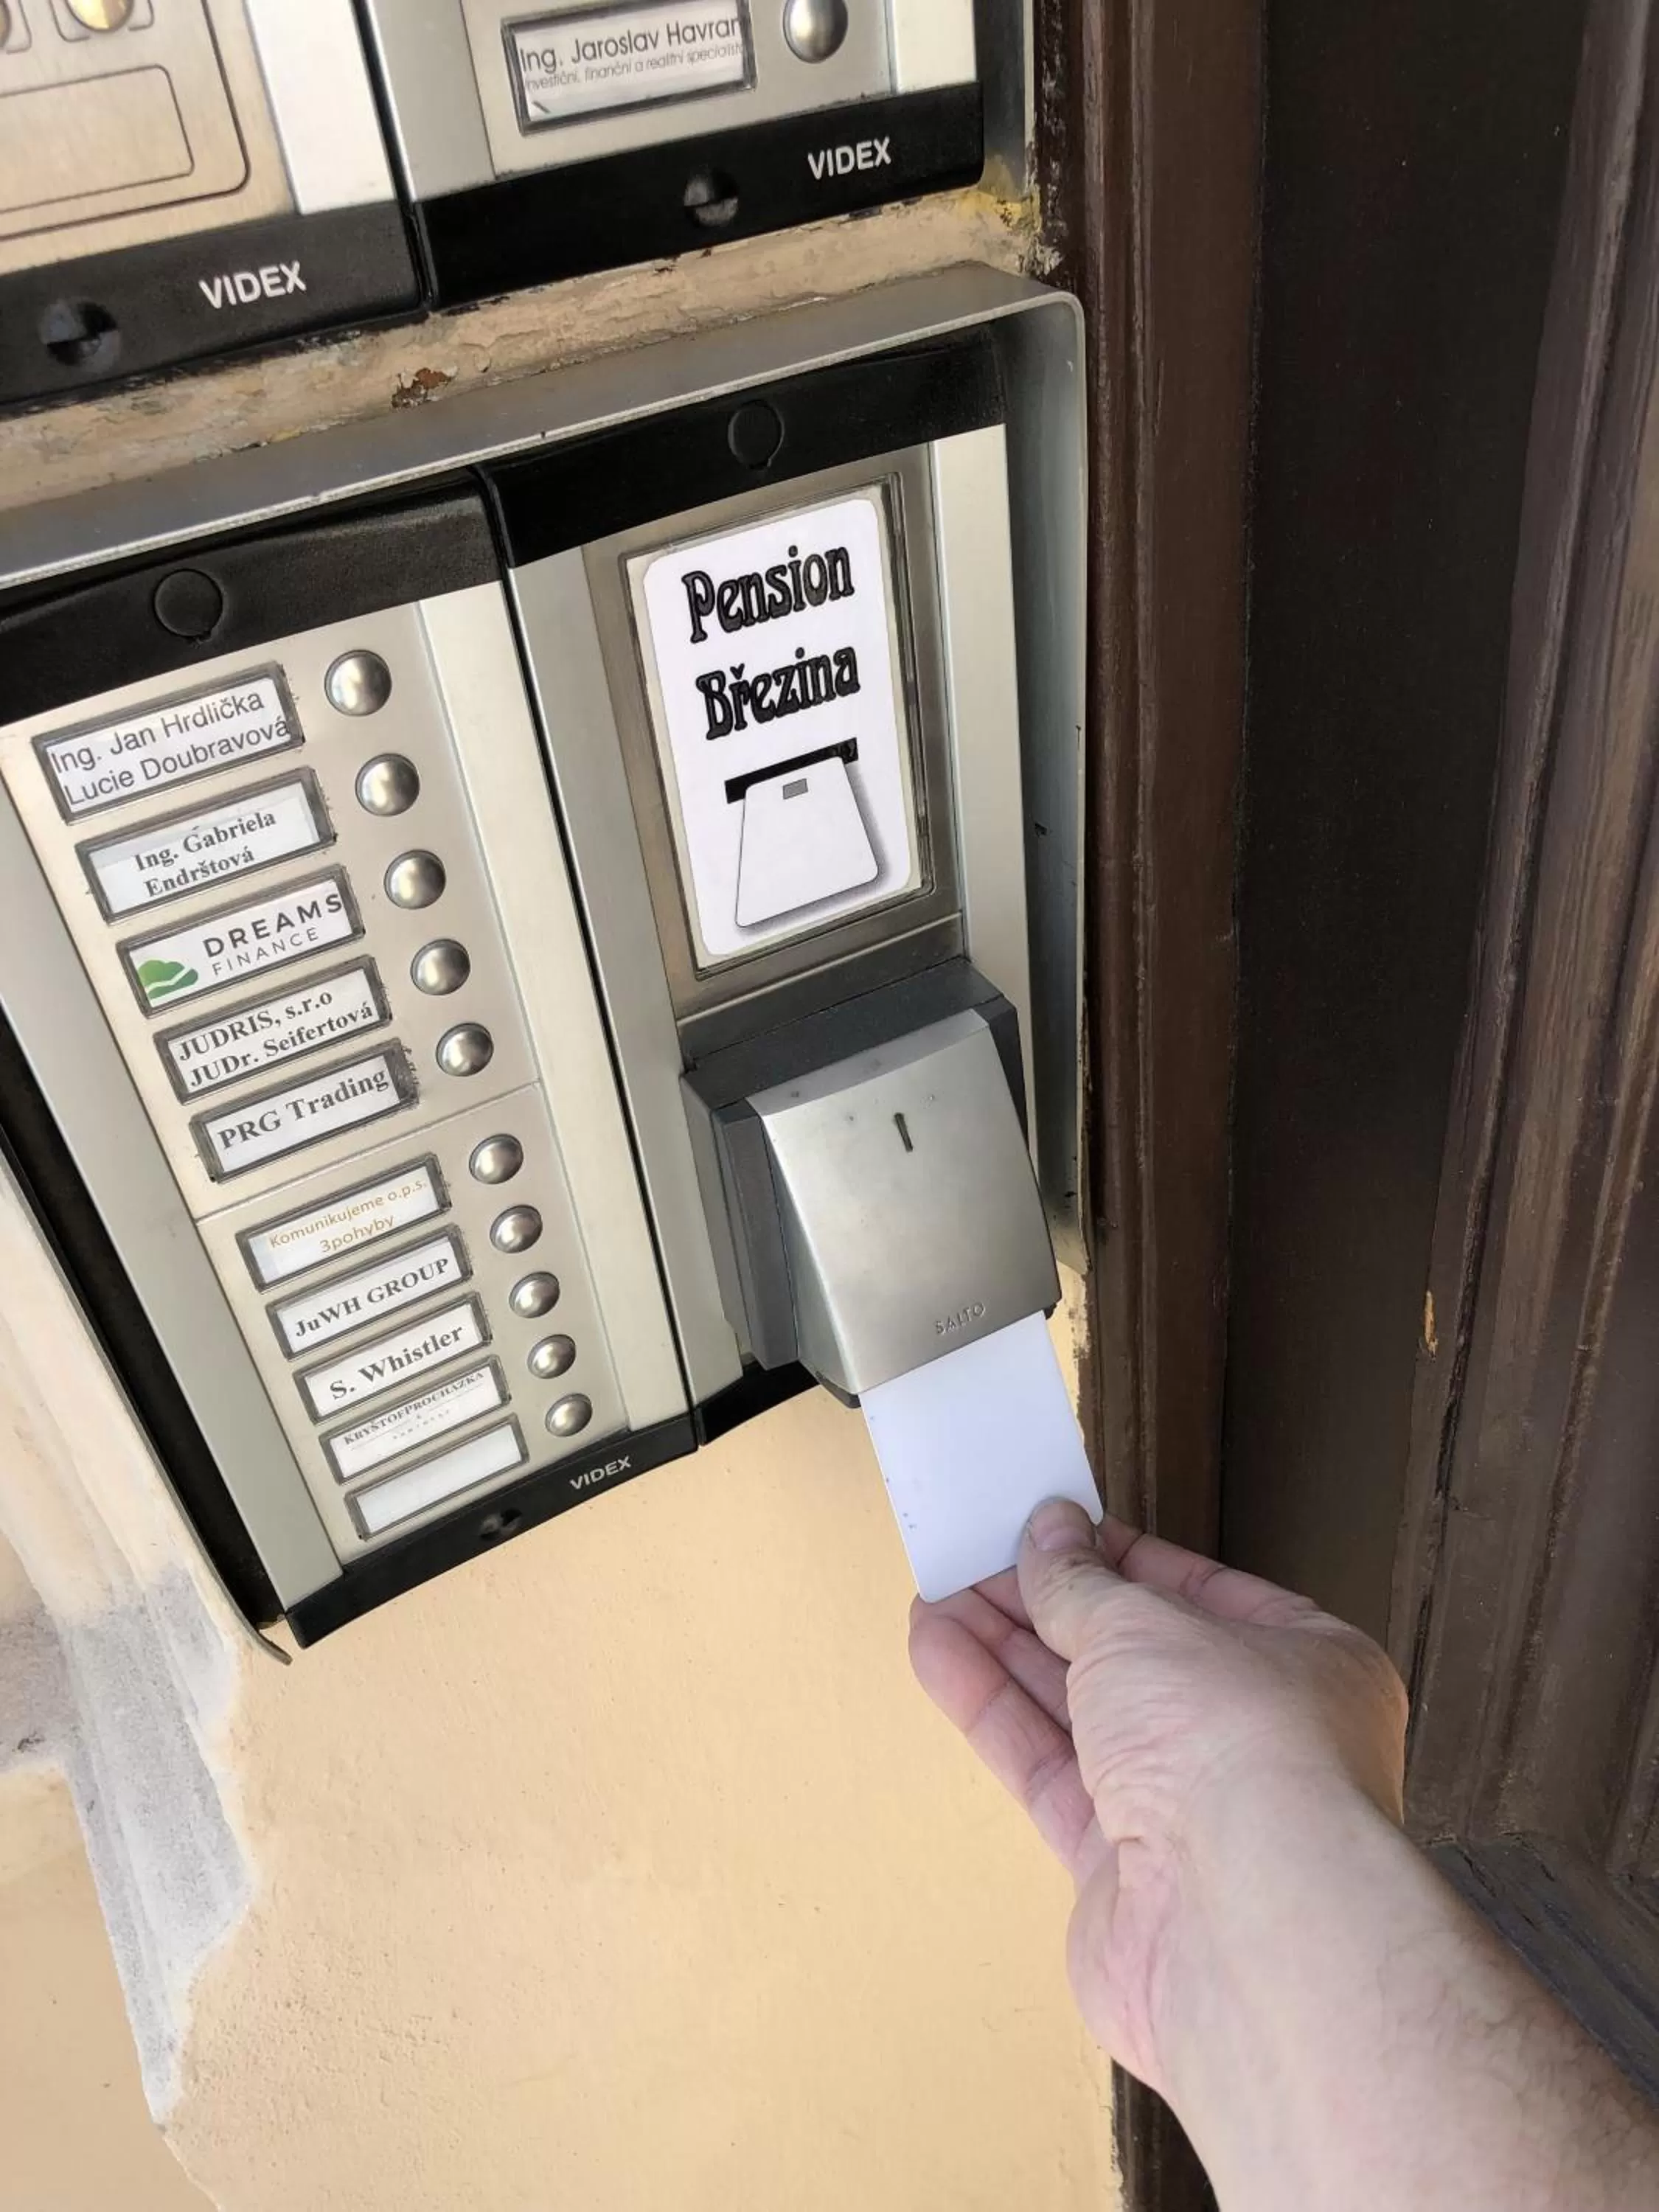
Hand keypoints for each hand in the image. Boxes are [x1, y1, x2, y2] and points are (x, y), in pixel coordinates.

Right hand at [908, 1499, 1407, 2096]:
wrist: (1239, 1925)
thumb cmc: (1239, 1751)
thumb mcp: (1144, 1625)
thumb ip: (1082, 1583)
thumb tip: (1049, 1535)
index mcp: (1303, 1666)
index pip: (1199, 1596)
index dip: (1118, 1559)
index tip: (1050, 1529)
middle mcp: (1253, 1742)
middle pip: (1132, 1659)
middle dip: (1048, 1607)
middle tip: (974, 1558)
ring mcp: (1189, 1815)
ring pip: (1082, 1718)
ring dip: (1006, 1654)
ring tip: (936, 1598)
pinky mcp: (1121, 1877)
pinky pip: (1048, 1775)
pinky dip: (994, 1714)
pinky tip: (940, 1656)